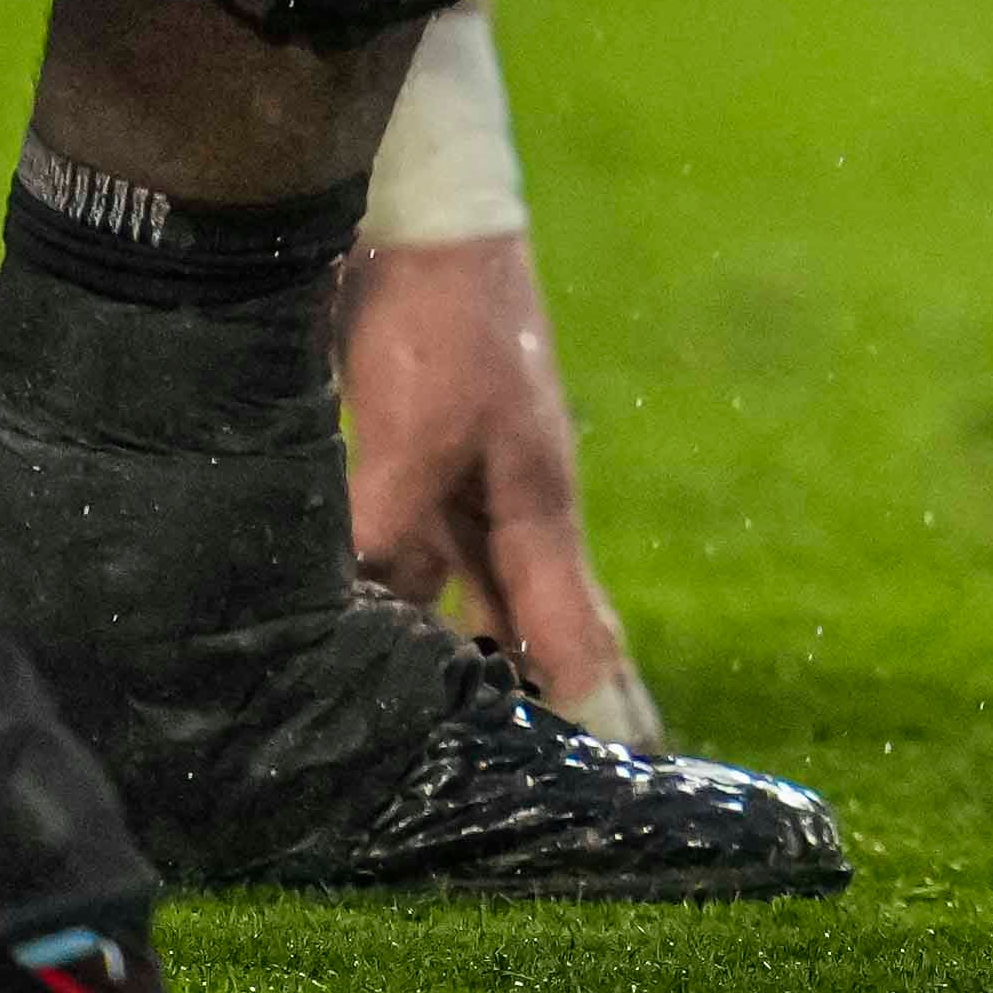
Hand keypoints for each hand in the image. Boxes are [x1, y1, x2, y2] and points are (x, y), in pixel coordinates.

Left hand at [345, 228, 650, 747]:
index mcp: (538, 510)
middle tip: (571, 783)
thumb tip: (363, 625)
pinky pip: (410, 561)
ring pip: (467, 601)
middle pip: (540, 628)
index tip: (628, 783)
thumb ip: (389, 535)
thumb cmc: (436, 320)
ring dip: (466, 664)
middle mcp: (509, 510)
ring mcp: (463, 483)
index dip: (601, 712)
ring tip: (454, 741)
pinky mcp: (407, 459)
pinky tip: (370, 637)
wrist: (415, 209)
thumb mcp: (414, 436)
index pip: (579, 638)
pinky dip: (400, 608)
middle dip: (557, 703)